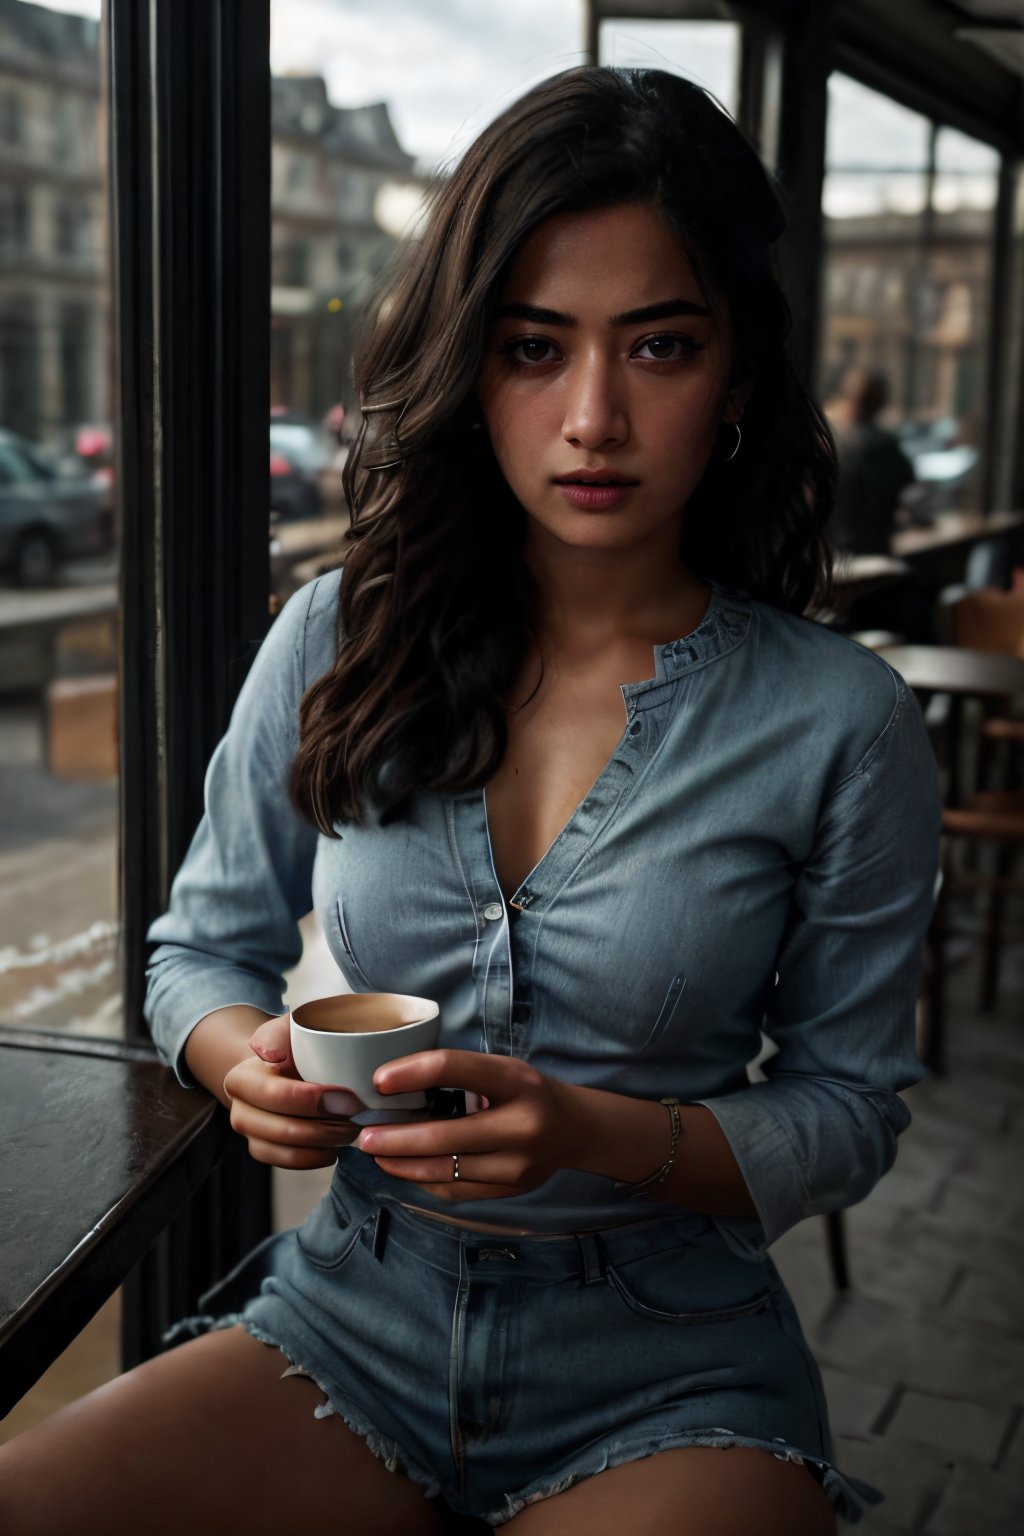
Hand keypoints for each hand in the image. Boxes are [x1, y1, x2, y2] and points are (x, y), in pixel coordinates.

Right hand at [222, 1013, 364, 1169]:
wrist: (282, 1064)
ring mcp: (251, 1135)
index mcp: (241, 1078)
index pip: (274, 1096)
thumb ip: (279, 1033)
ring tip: (351, 1130)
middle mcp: (239, 1111)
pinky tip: (335, 1147)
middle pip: (283, 1129)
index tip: (347, 1096)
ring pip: (287, 1150)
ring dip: (324, 1144)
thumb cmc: (292, 1045)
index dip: (311, 1100)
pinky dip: (314, 1158)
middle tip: (357, 1115)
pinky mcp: (264, 1151)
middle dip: (326, 1126)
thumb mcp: (289, 1028)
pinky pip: (288, 1163)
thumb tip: (270, 1055)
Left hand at [352, 1049, 585, 1200]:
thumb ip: (460, 1074)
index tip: (380, 1080)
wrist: (575, 1129)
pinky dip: (426, 1180)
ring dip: (404, 1164)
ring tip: (377, 1155)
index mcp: (517, 1080)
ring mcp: (518, 1164)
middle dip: (396, 1138)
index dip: (413, 1072)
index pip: (457, 1069)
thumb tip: (395, 1083)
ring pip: (447, 1170)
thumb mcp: (503, 1069)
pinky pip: (457, 1190)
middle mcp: (522, 1124)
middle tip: (364, 1137)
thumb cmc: (528, 1092)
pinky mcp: (512, 1190)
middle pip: (445, 1135)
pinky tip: (406, 1170)